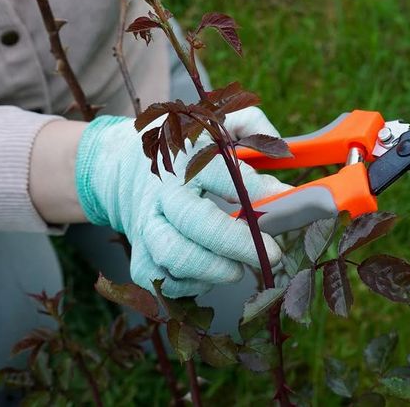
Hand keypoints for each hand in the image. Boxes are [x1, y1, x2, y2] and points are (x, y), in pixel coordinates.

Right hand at [75, 111, 289, 296]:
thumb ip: (252, 125)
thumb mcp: (216, 123)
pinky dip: (190, 286)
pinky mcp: (139, 256)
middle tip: (272, 254)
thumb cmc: (185, 149)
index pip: (222, 174)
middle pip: (195, 223)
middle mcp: (163, 194)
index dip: (258, 189)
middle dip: (238, 244)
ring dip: (214, 269)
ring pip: (175, 255)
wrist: (122, 167)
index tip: (287, 199)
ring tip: (238, 268)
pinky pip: (161, 280)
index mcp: (186, 160)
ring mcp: (146, 227)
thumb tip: (285, 152)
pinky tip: (210, 274)